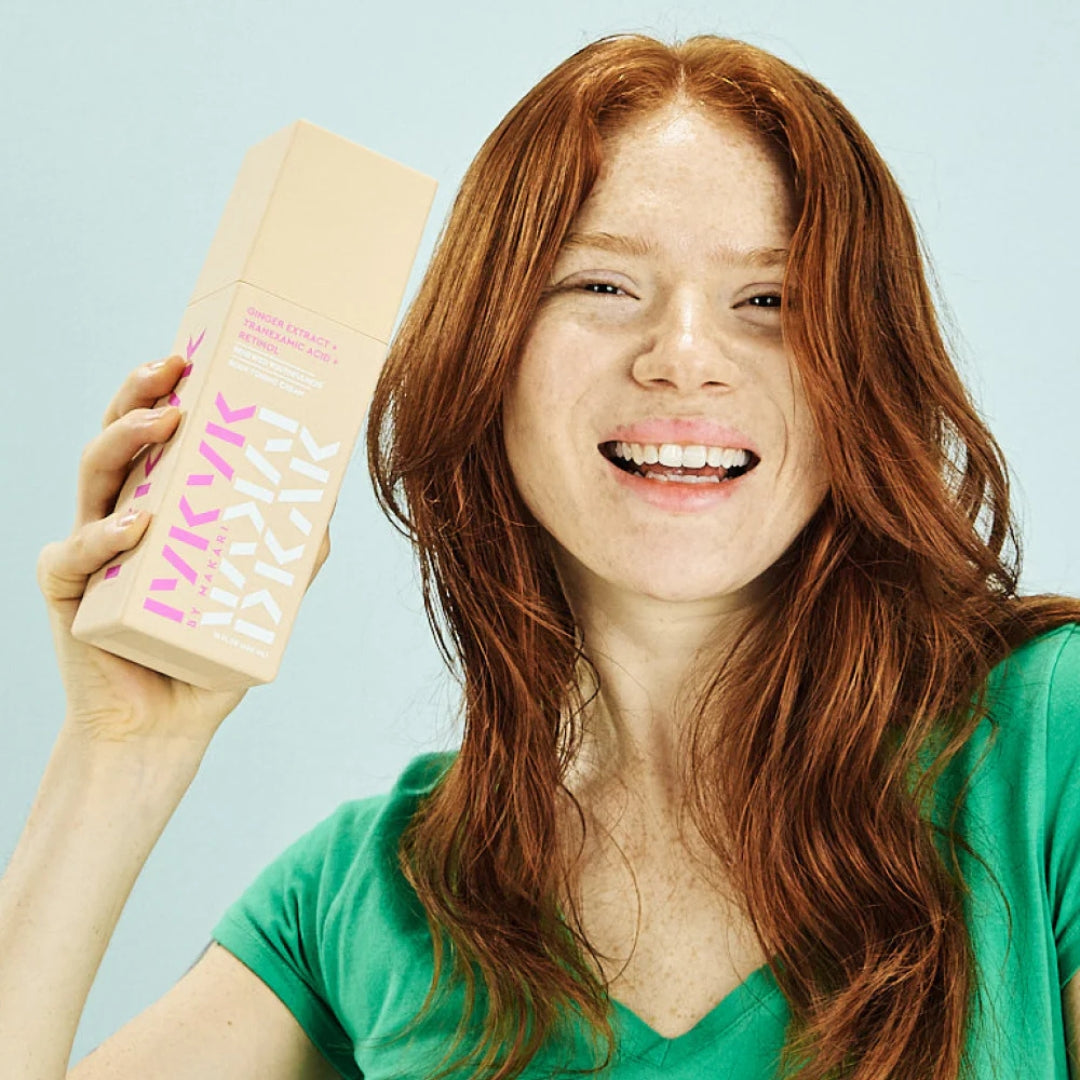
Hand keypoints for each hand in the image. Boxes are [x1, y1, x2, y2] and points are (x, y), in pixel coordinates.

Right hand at [36, 354, 333, 750]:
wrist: (168, 724)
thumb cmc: (212, 651)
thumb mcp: (263, 595)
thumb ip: (292, 551)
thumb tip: (329, 505)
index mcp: (160, 505)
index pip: (160, 438)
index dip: (171, 391)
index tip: (200, 355)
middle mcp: (120, 514)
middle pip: (120, 438)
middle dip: (141, 393)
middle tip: (173, 366)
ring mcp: (90, 550)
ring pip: (93, 477)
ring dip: (125, 440)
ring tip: (166, 419)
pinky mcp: (68, 591)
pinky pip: (75, 554)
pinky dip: (103, 536)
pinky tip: (138, 522)